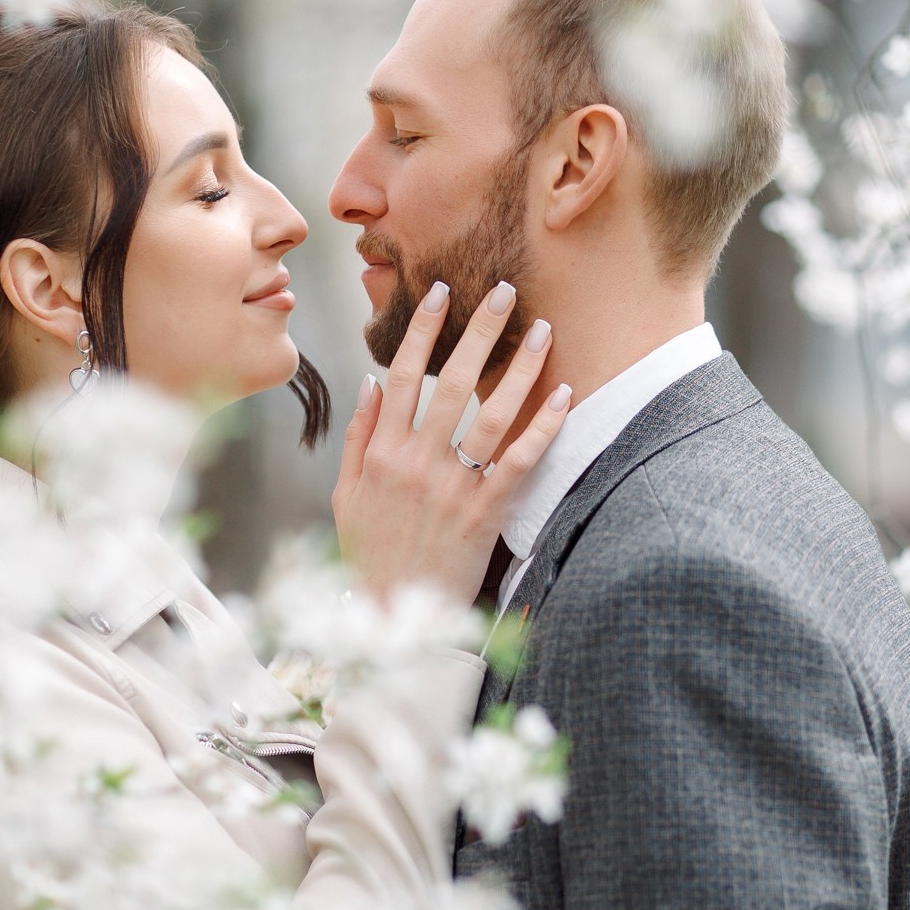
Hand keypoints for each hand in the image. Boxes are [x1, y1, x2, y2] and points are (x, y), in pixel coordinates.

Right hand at [332, 279, 570, 605]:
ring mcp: (452, 487)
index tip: (439, 293)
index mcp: (380, 454)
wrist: (391, 618)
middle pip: (451, 382)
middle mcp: (416, 463)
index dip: (422, 330)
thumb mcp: (345, 497)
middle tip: (504, 291)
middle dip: (479, 331)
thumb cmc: (369, 557)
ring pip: (490, 414)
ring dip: (519, 369)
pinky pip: (519, 461)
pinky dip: (543, 427)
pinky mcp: (484, 513)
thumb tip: (374, 383)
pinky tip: (564, 395)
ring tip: (543, 332)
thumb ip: (358, 438)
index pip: (403, 375)